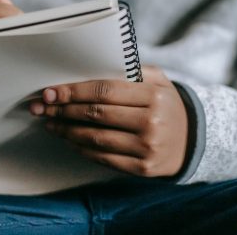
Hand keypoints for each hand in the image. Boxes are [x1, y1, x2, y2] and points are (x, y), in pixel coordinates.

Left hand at [30, 66, 188, 176]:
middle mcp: (151, 121)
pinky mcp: (142, 168)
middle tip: (42, 107)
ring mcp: (146, 147)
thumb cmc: (167, 105)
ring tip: (51, 124)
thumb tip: (86, 68)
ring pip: (95, 138)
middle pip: (96, 114)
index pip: (104, 90)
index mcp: (153, 95)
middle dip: (63, 110)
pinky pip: (103, 158)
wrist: (194, 140)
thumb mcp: (159, 81)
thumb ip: (130, 71)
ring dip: (67, 131)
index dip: (73, 91)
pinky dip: (82, 149)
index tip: (50, 91)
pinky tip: (70, 140)